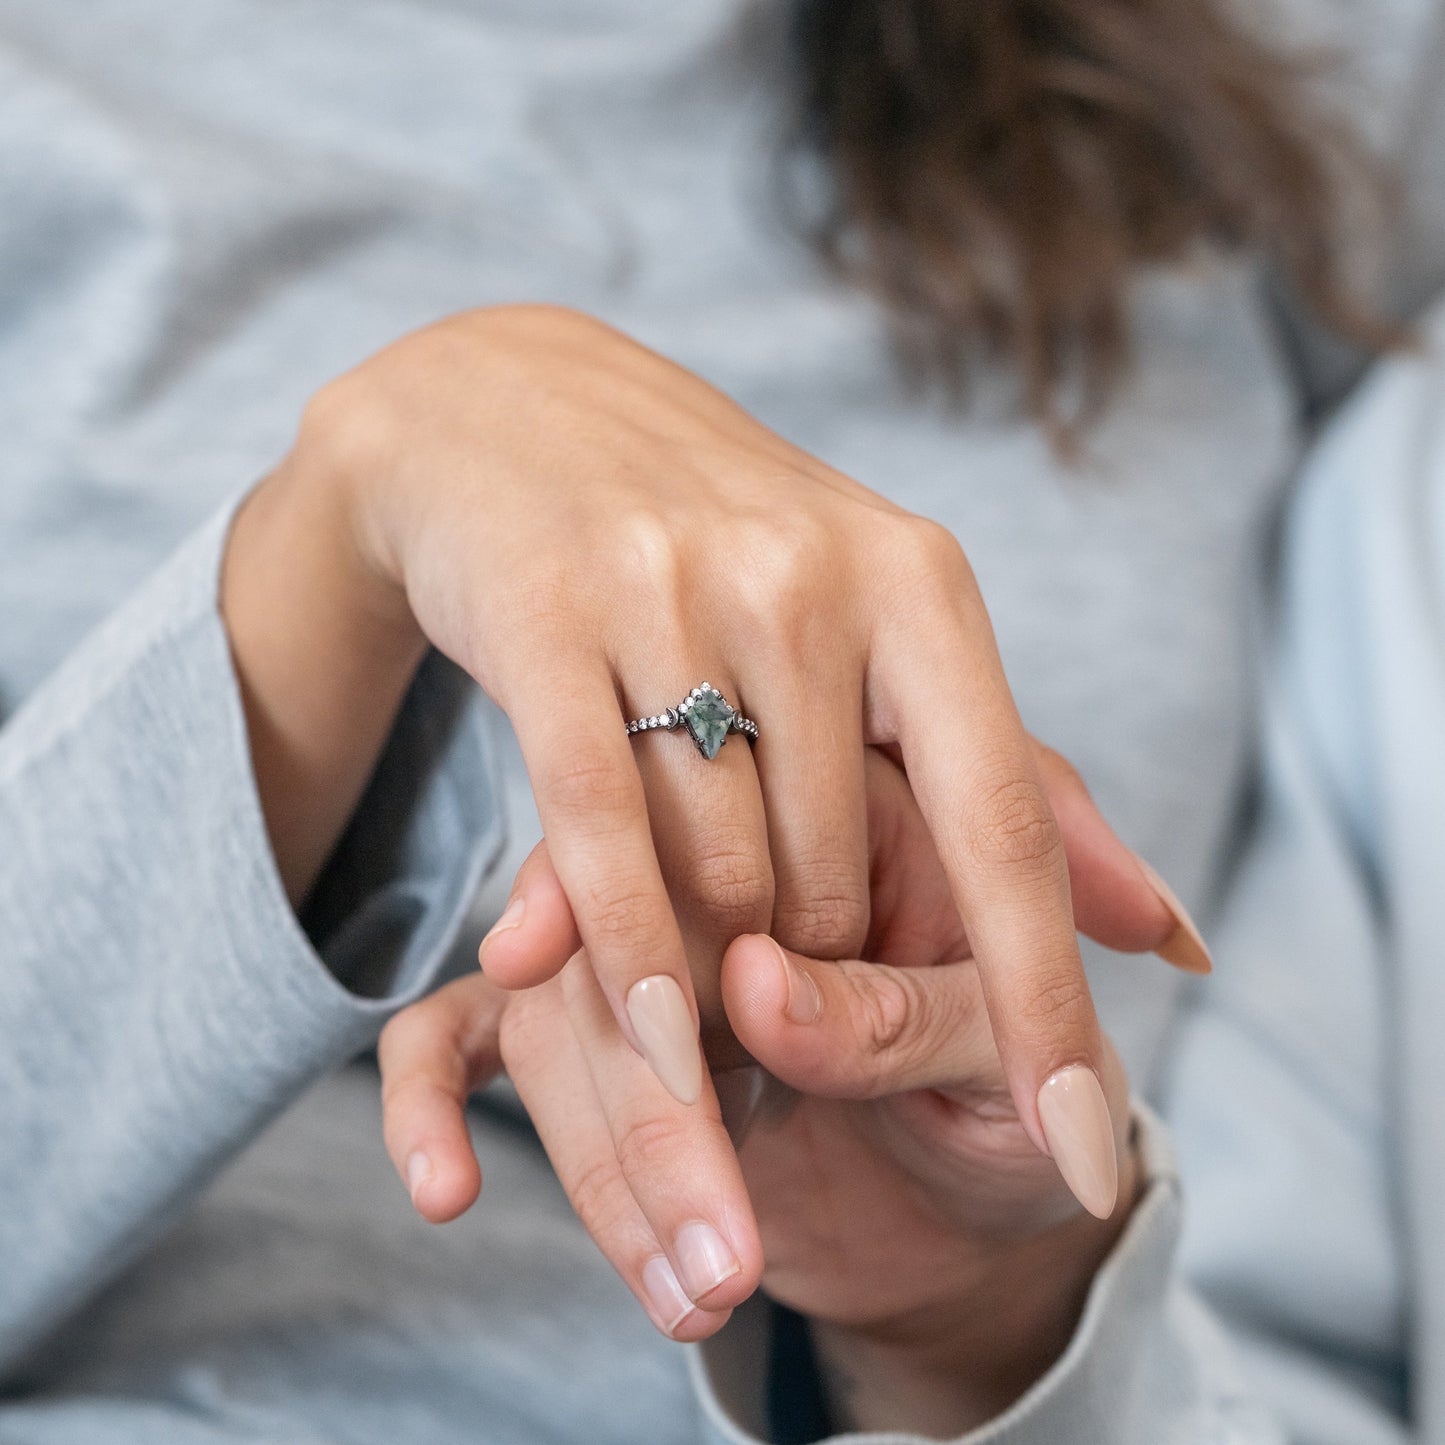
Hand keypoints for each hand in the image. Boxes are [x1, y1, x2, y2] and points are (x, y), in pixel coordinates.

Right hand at [228, 303, 1204, 1321]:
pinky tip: (659, 1044)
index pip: (1005, 822)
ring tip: (703, 981)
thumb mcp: (889, 632)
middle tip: (772, 990)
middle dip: (816, 973)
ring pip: (725, 868)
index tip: (1090, 1149)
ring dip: (721, 970)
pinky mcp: (545, 616)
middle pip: (842, 873)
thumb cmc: (722, 547)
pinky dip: (635, 952)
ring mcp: (671, 589)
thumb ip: (1020, 786)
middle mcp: (805, 575)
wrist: (513, 413)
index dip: (1047, 998)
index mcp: (915, 580)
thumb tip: (1171, 933)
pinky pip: (603, 829)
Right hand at [379, 742, 1184, 1375]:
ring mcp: (645, 954)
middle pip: (618, 934)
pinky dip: (436, 1103)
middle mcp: (721, 866)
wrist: (978, 1212)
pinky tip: (441, 1185)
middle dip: (653, 1110)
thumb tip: (753, 986)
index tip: (544, 954)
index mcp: (836, 816)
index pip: (711, 811)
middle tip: (717, 1248)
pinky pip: (477, 1045)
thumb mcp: (1005, 1059)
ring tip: (691, 1290)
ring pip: (559, 1018)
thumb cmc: (1021, 1109)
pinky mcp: (595, 1043)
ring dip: (605, 1166)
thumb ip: (899, 1013)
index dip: (622, 884)